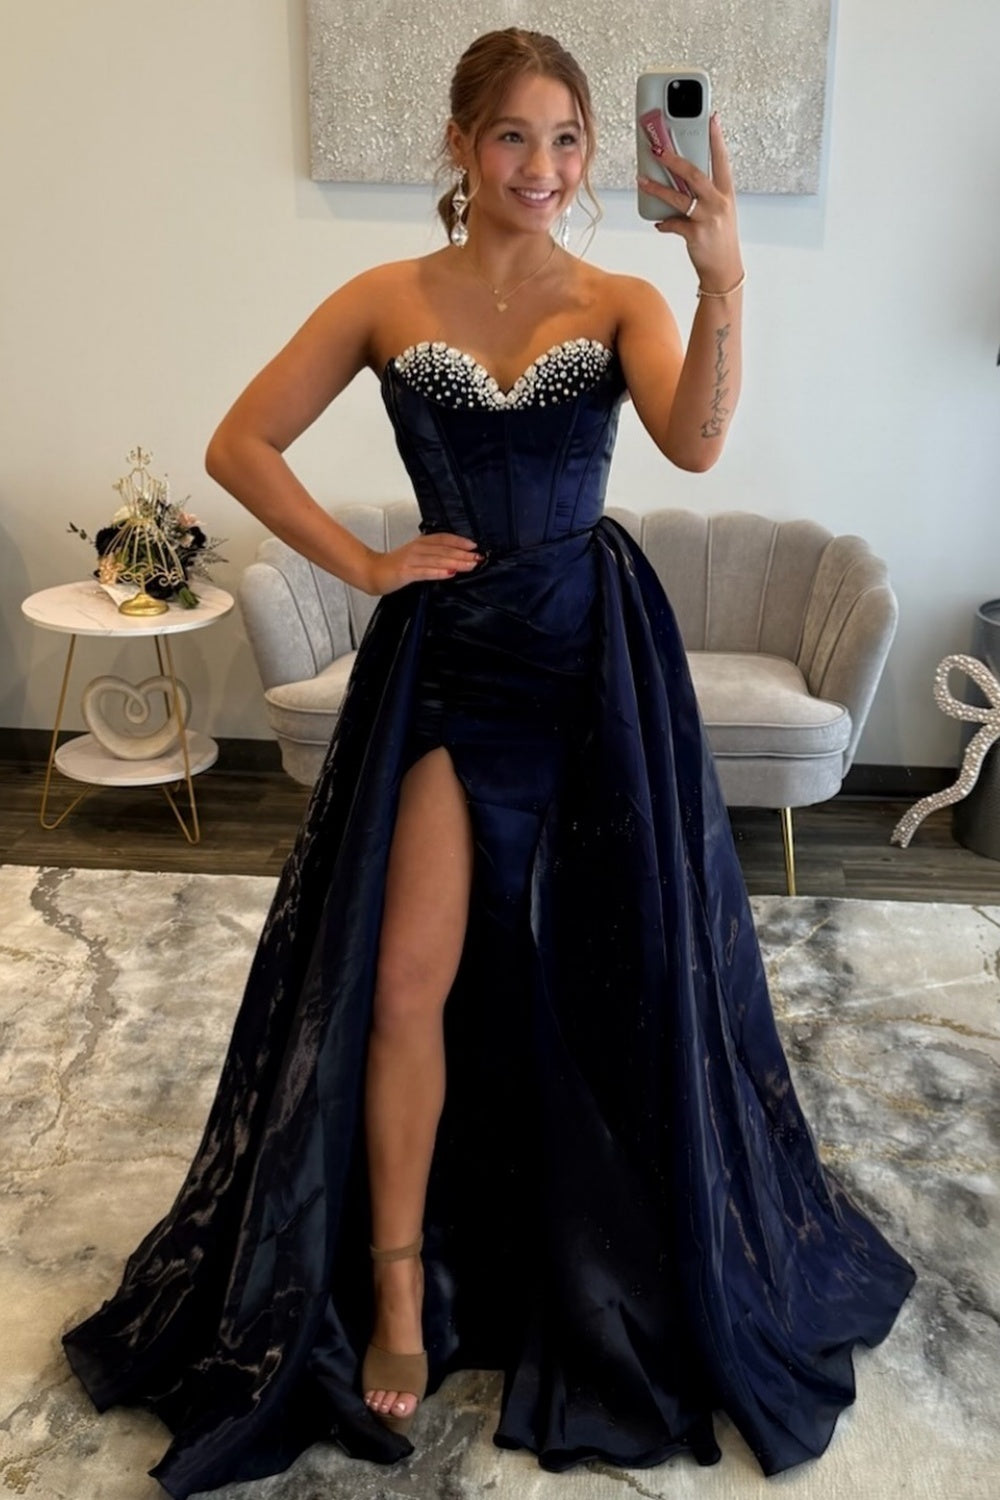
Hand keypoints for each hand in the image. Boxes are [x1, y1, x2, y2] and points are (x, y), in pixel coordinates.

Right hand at [364, 531, 481, 594]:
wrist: (372, 572)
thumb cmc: (394, 566)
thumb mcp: (415, 556)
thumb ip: (432, 556)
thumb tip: (454, 559)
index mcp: (420, 543)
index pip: (443, 538)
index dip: (459, 541)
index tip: (474, 545)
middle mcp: (417, 549)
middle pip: (444, 549)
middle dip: (463, 553)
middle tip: (478, 557)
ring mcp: (411, 560)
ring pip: (437, 560)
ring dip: (455, 562)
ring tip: (470, 565)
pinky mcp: (405, 572)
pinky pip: (424, 572)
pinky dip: (438, 572)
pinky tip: (449, 573)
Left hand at [638, 114, 743, 292]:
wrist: (724, 270)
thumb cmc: (720, 239)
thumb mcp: (719, 211)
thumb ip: (704, 194)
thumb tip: (679, 181)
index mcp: (726, 192)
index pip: (721, 159)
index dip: (716, 138)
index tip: (711, 118)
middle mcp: (718, 202)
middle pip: (694, 173)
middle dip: (673, 159)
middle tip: (657, 148)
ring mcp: (707, 218)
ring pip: (679, 197)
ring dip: (657, 188)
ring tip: (642, 180)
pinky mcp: (696, 234)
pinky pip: (673, 223)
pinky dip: (663, 223)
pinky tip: (659, 223)